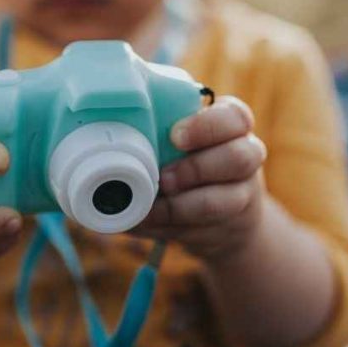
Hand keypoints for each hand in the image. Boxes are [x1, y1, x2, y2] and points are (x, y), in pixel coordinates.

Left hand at [133, 96, 267, 259]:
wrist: (220, 216)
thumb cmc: (186, 167)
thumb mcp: (177, 145)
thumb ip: (155, 136)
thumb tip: (101, 141)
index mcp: (230, 125)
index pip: (234, 117)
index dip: (206, 126)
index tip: (175, 137)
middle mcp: (246, 156)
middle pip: (240, 156)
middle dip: (195, 169)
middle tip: (163, 179)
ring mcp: (244, 193)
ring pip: (229, 199)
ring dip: (184, 206)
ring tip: (154, 208)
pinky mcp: (234, 225)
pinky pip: (208, 229)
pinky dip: (172, 229)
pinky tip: (150, 224)